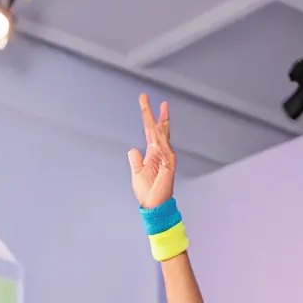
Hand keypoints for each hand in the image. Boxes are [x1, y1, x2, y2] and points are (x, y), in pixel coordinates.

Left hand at [128, 94, 175, 209]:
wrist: (154, 205)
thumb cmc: (147, 192)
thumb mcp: (137, 173)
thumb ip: (135, 161)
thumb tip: (132, 150)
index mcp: (152, 153)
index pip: (150, 130)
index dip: (147, 115)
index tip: (143, 100)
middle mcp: (160, 151)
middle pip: (158, 128)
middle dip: (153, 113)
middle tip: (145, 97)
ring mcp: (166, 156)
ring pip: (161, 134)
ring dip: (159, 122)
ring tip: (160, 108)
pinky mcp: (169, 163)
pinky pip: (164, 148)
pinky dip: (161, 140)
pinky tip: (158, 131)